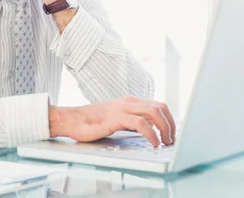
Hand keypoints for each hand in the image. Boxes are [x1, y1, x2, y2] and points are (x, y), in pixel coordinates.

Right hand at [49, 96, 175, 146]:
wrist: (71, 120)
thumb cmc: (91, 122)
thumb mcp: (116, 120)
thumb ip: (131, 121)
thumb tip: (148, 130)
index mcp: (129, 101)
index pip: (158, 105)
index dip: (169, 119)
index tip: (172, 133)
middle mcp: (128, 102)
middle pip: (160, 107)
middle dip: (171, 124)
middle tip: (172, 140)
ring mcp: (122, 108)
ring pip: (154, 112)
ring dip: (165, 128)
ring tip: (165, 142)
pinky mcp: (116, 118)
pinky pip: (141, 124)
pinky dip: (152, 134)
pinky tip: (153, 143)